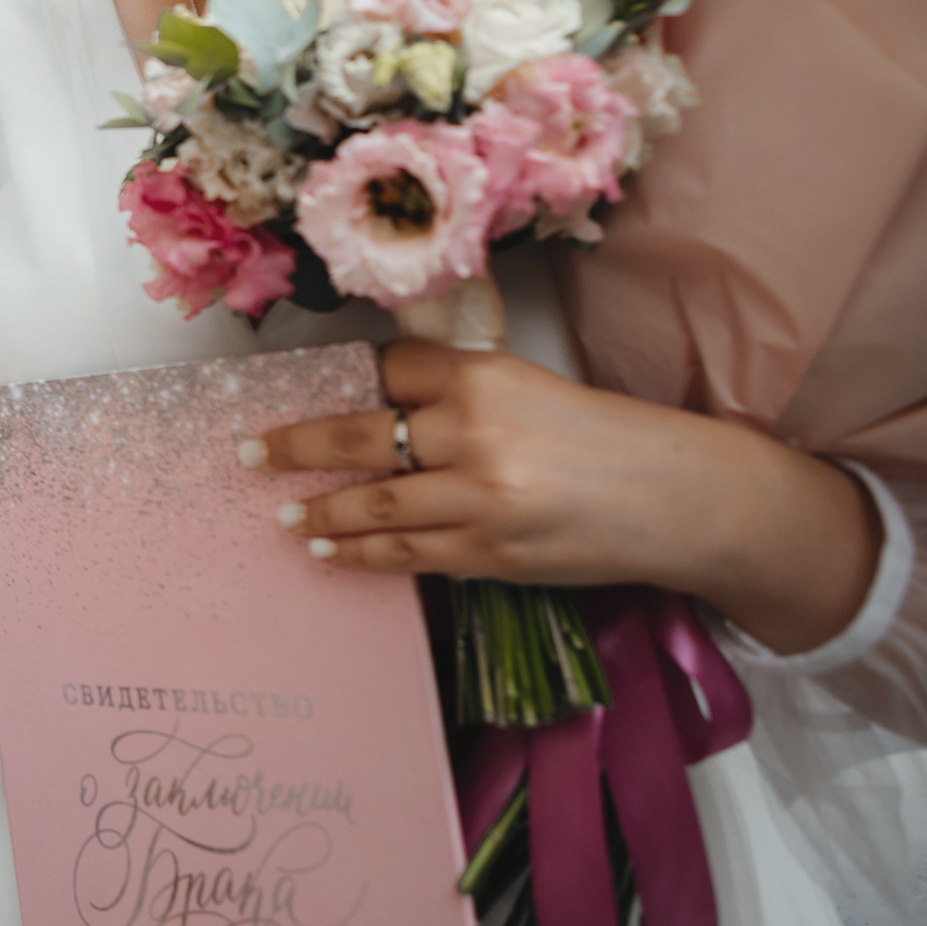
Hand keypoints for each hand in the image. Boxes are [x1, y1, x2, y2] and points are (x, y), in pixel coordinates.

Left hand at [257, 340, 881, 653]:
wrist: (679, 499)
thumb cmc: (606, 440)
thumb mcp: (531, 390)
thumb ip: (461, 394)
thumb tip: (382, 401)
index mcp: (484, 375)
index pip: (386, 371)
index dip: (348, 385)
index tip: (303, 395)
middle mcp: (472, 430)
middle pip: (356, 436)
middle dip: (291, 446)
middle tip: (247, 451)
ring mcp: (478, 496)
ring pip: (372, 504)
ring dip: (318, 511)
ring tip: (282, 513)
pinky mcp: (490, 551)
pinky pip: (405, 554)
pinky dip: (358, 554)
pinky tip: (327, 551)